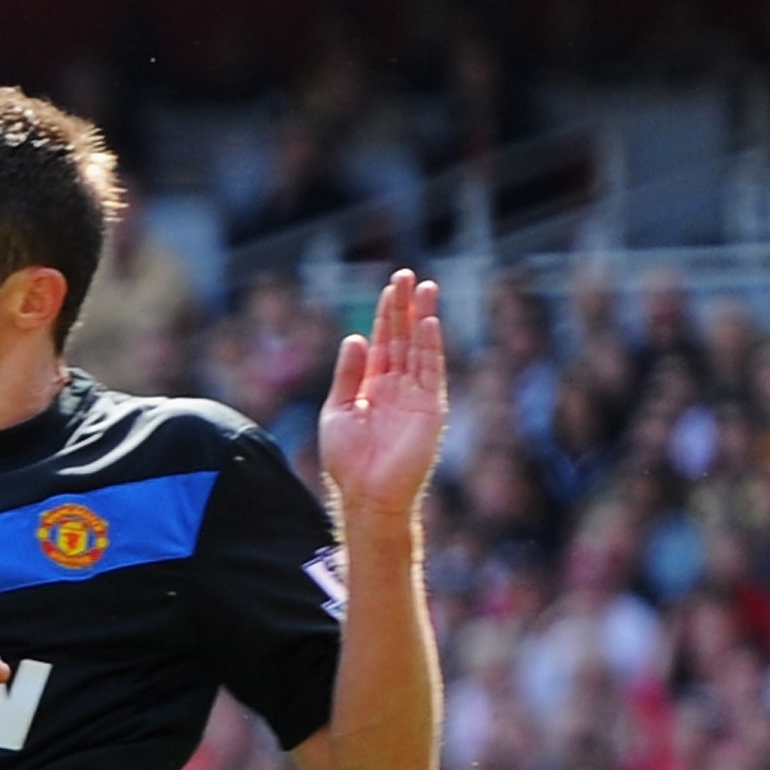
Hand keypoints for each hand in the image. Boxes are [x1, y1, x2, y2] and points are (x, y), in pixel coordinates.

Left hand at [319, 269, 446, 528]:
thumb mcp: (337, 412)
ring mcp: (416, 395)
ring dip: (422, 318)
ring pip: (420, 348)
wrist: (365, 495)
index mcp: (373, 387)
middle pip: (402, 338)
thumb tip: (353, 338)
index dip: (385, 316)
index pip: (382, 342)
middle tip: (407, 274)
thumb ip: (347, 375)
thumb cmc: (348, 462)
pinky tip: (428, 323)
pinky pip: (432, 371)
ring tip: (425, 287)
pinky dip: (430, 347)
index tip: (389, 288)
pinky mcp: (429, 408)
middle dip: (405, 307)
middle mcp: (397, 386)